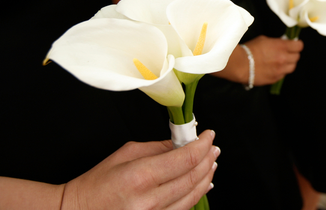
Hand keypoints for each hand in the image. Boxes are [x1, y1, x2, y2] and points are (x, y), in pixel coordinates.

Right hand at [61, 130, 219, 209]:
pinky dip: (196, 194)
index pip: (186, 158)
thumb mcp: (126, 154)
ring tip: (211, 162)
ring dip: (207, 176)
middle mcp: (149, 200)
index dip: (203, 144)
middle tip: (214, 147)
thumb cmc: (98, 183)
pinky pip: (183, 208)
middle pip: (194, 177)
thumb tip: (184, 142)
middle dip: (208, 159)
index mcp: (141, 176)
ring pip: (193, 195)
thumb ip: (159, 148)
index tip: (209, 135)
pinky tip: (202, 183)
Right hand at [245, 35, 302, 84]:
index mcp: (282, 46)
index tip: (294, 44)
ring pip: (292, 67)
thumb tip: (282, 44)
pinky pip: (283, 75)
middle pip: (297, 57)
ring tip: (281, 62)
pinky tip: (274, 68)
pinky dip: (281, 71)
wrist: (240, 64)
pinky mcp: (275, 79)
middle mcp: (284, 59)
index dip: (297, 44)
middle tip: (287, 52)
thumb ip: (276, 42)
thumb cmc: (250, 50)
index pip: (299, 46)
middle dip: (293, 54)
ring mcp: (280, 70)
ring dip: (289, 63)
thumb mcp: (264, 40)